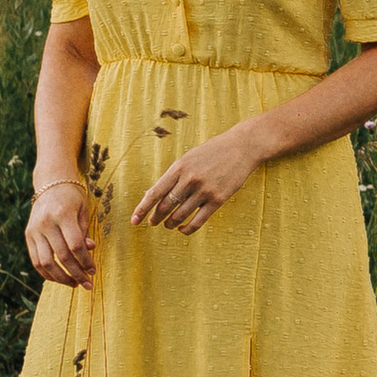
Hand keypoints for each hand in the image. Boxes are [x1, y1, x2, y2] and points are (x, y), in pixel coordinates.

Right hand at [26, 175, 94, 286]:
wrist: (50, 183)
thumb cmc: (72, 198)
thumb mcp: (83, 210)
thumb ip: (85, 232)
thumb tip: (90, 251)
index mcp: (62, 214)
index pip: (75, 245)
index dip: (85, 261)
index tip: (93, 271)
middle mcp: (46, 223)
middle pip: (62, 256)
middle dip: (76, 273)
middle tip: (87, 284)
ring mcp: (34, 230)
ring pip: (46, 262)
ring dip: (61, 278)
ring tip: (74, 284)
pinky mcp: (28, 235)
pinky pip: (36, 260)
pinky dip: (47, 273)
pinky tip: (59, 278)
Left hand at [130, 121, 265, 236]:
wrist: (242, 147)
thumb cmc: (212, 152)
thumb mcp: (188, 158)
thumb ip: (173, 176)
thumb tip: (152, 195)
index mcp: (179, 168)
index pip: (155, 193)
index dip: (142, 208)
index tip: (134, 220)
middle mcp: (190, 180)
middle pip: (165, 206)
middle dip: (156, 217)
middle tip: (152, 222)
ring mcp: (204, 190)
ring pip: (180, 215)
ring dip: (170, 223)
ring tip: (168, 225)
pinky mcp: (218, 200)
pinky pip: (198, 221)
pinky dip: (187, 229)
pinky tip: (182, 229)